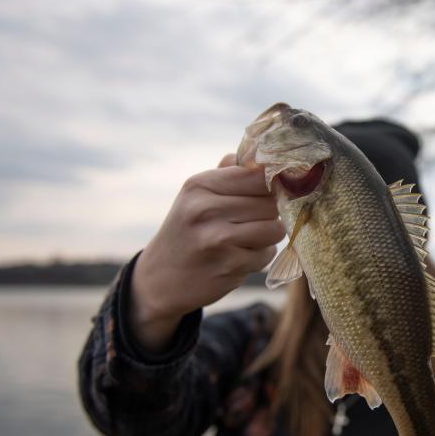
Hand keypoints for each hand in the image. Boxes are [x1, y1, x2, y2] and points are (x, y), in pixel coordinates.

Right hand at [129, 153, 284, 352]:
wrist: (160, 279)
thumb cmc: (187, 230)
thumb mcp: (197, 196)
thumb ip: (229, 174)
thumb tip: (261, 156)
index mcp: (200, 185)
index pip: (258, 174)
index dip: (273, 184)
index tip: (272, 191)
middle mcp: (206, 208)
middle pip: (271, 202)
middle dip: (269, 213)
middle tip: (250, 221)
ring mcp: (217, 239)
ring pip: (274, 228)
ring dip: (267, 236)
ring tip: (245, 238)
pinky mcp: (229, 266)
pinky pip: (267, 254)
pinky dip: (259, 256)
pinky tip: (238, 257)